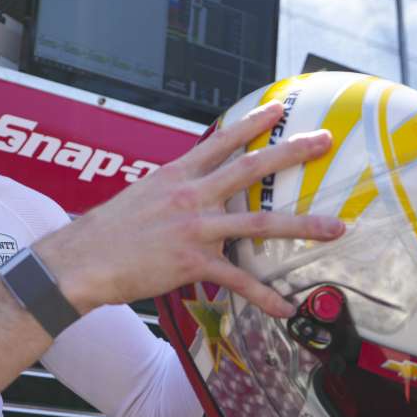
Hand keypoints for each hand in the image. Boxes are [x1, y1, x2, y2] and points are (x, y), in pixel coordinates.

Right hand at [36, 101, 343, 317]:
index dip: (253, 122)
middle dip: (292, 153)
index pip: (222, 140)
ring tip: (335, 228)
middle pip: (251, 168)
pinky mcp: (193, 263)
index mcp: (177, 175)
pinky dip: (264, 297)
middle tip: (324, 142)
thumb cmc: (105, 232)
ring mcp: (195, 228)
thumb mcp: (140, 196)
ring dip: (303, 225)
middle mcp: (190, 195)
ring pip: (260, 223)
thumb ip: (172, 191)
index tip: (280, 108)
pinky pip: (239, 280)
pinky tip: (285, 308)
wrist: (81, 261)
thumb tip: (191, 190)